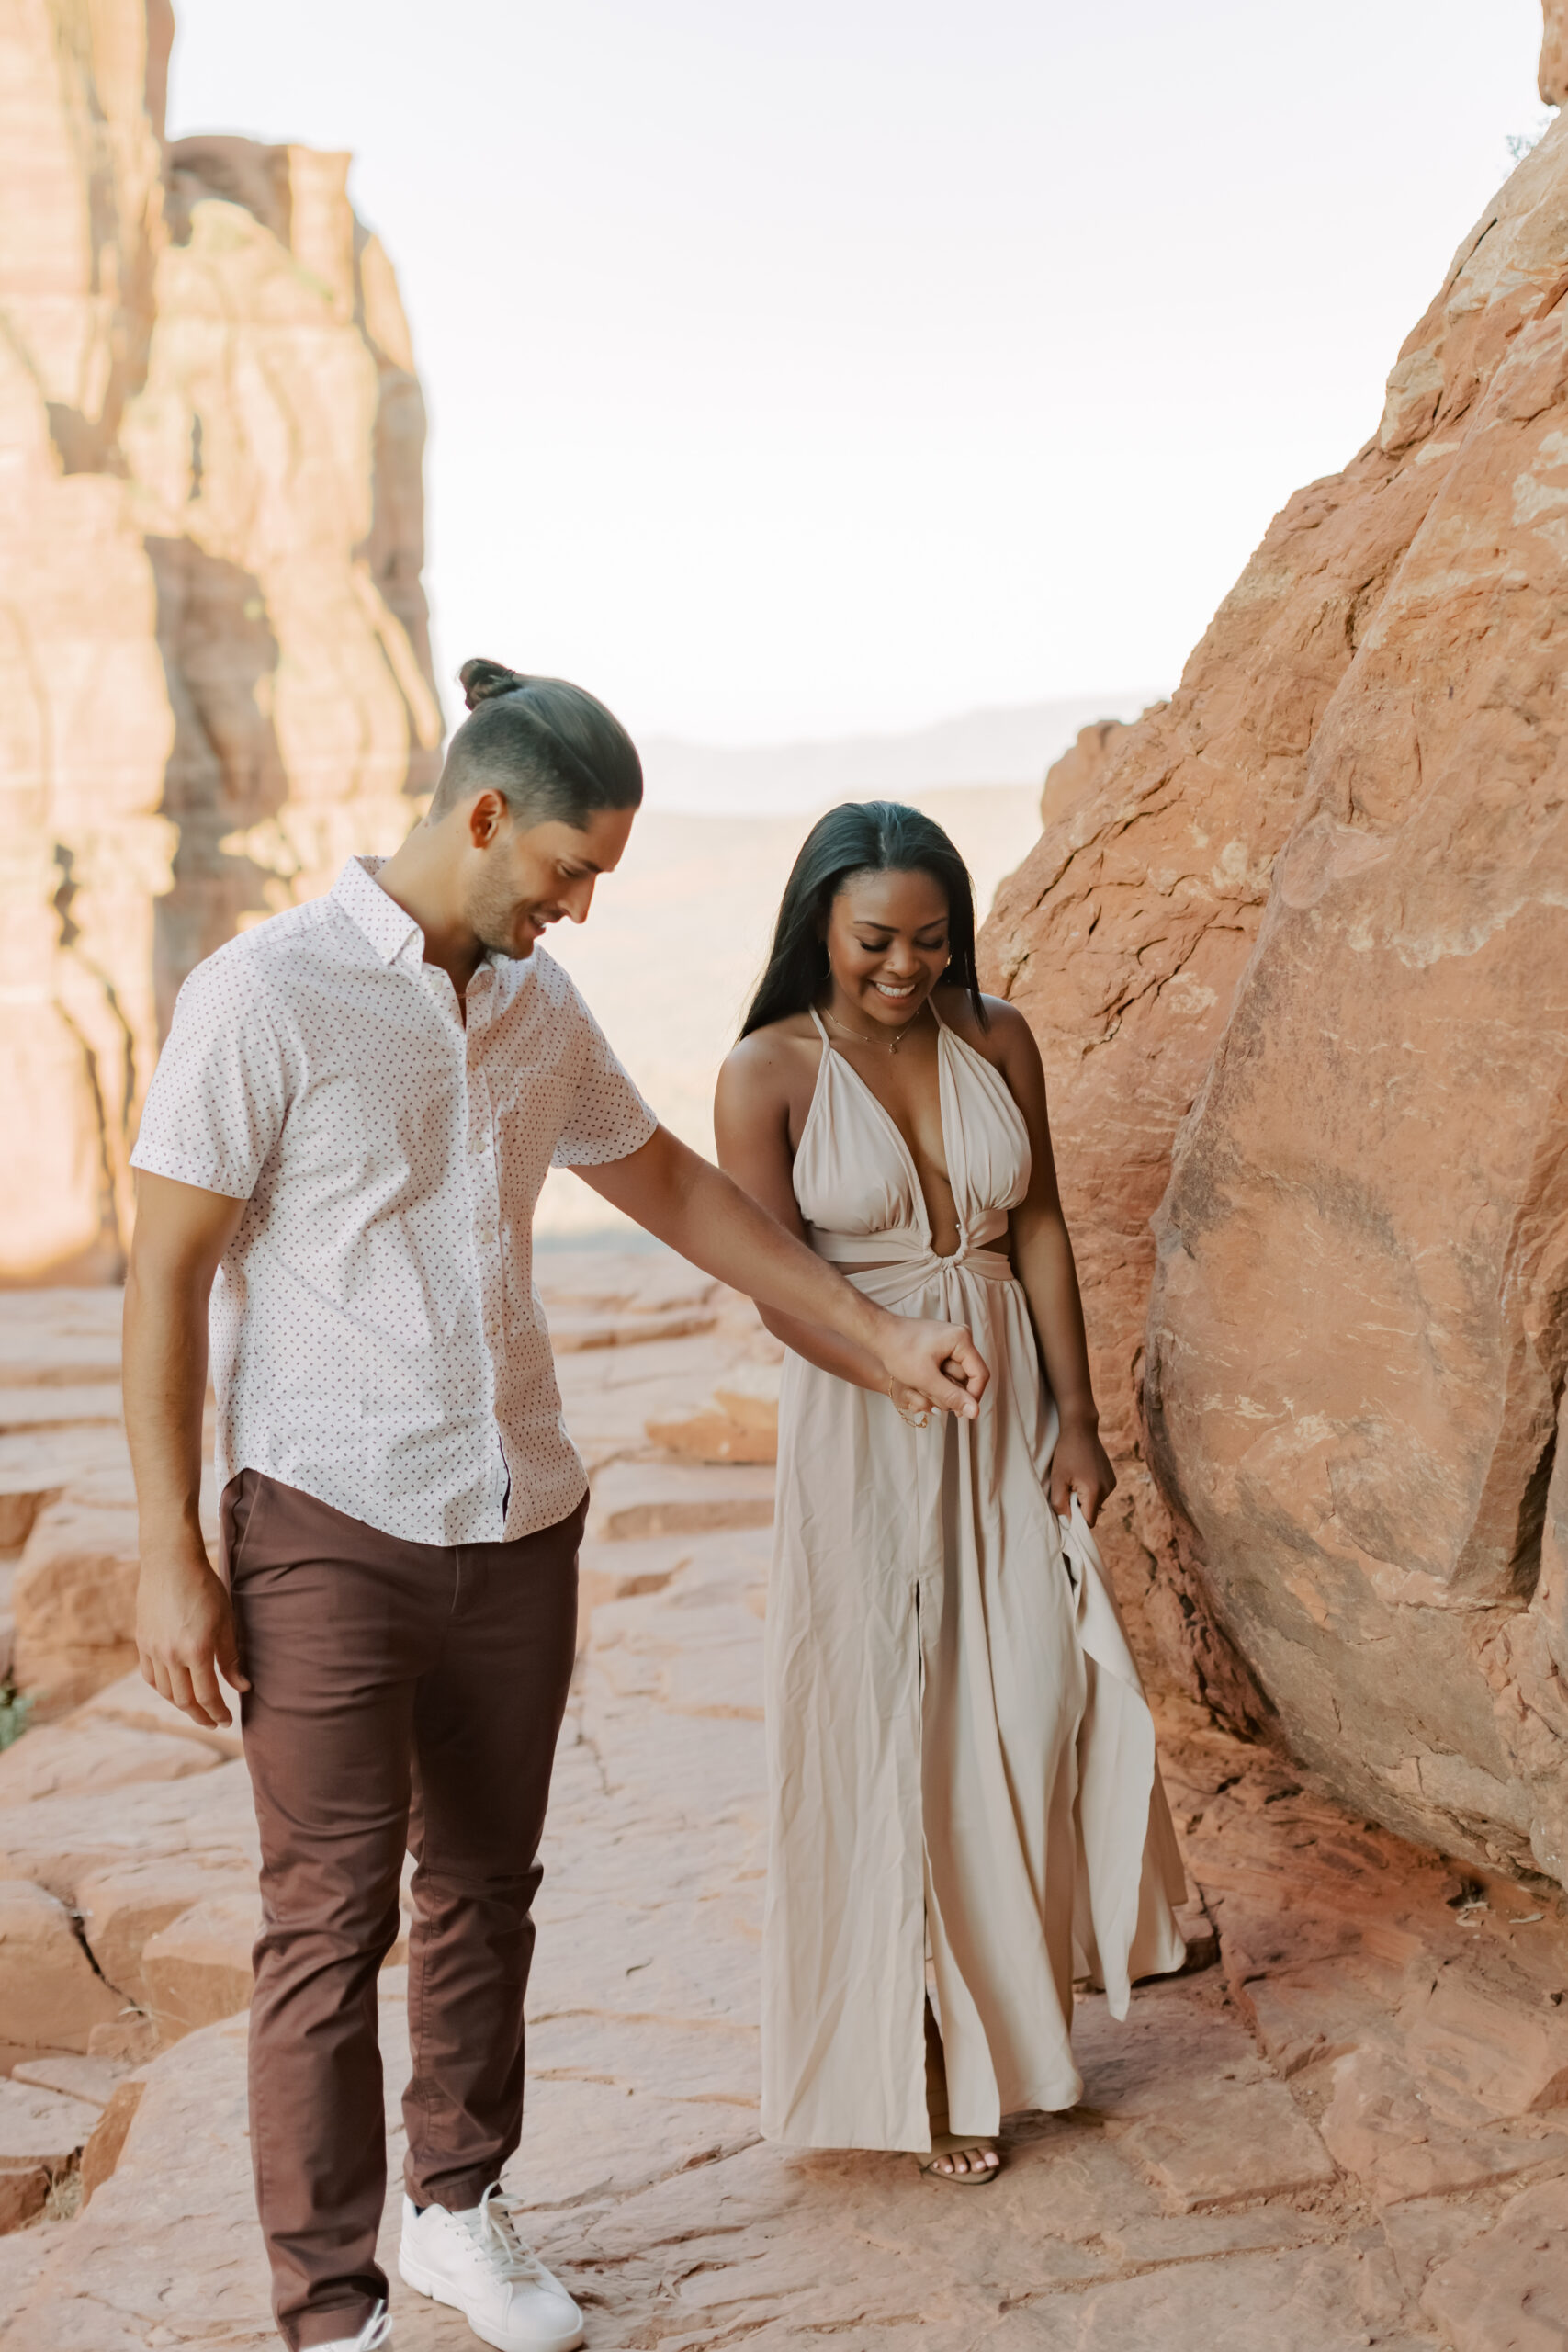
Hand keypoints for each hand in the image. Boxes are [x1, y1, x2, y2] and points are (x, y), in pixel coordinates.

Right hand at [136, 1536, 249, 1730]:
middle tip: (214, 1721)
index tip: (227, 1721)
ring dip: (182, 1705)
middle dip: (201, 1715)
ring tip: (196, 1709)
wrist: (170, 1563)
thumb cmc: (205, 1588)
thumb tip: (242, 1687)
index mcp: (197, 1650)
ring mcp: (153, 1650)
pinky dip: (163, 1689)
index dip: (218, 1712)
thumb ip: (230, 1658)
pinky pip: (150, 1676)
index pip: (208, 1696)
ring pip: (165, 1692)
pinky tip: (173, 1690)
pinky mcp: (142, 1642)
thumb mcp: (225, 1621)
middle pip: (185, 1700)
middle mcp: (171, 1655)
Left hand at [874, 1315, 989, 1419]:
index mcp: (962, 1340)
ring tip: (920, 1386)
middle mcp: (961, 1337)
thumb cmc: (899, 1351)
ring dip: (941, 1387)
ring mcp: (952, 1342)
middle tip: (929, 1394)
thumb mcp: (926, 1379)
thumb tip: (975, 1412)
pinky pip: (948, 1370)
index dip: (972, 1397)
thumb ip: (953, 1396)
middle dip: (951, 1391)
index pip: (980, 1375)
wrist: (879, 1334)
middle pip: (968, 1377)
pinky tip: (921, 1382)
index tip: (958, 1413)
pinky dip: (936, 1380)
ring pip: (957, 1376)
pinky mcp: (943, 1347)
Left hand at [1049, 1418, 1116, 1525]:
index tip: (1066, 1510)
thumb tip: (1067, 1524)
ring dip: (1084, 1497)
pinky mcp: (1112, 1478)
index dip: (1076, 1522)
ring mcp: (1112, 1484)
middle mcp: (1108, 1490)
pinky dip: (1091, 1490)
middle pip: (1092, 1512)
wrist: (1081, 1429)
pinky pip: (1100, 1493)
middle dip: (1079, 1507)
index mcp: (1094, 1492)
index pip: (1088, 1522)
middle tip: (1068, 1487)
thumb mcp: (1057, 1480)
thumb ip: (1060, 1505)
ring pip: (1096, 1503)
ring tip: (1075, 1478)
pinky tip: (1083, 1474)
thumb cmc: (1066, 1454)